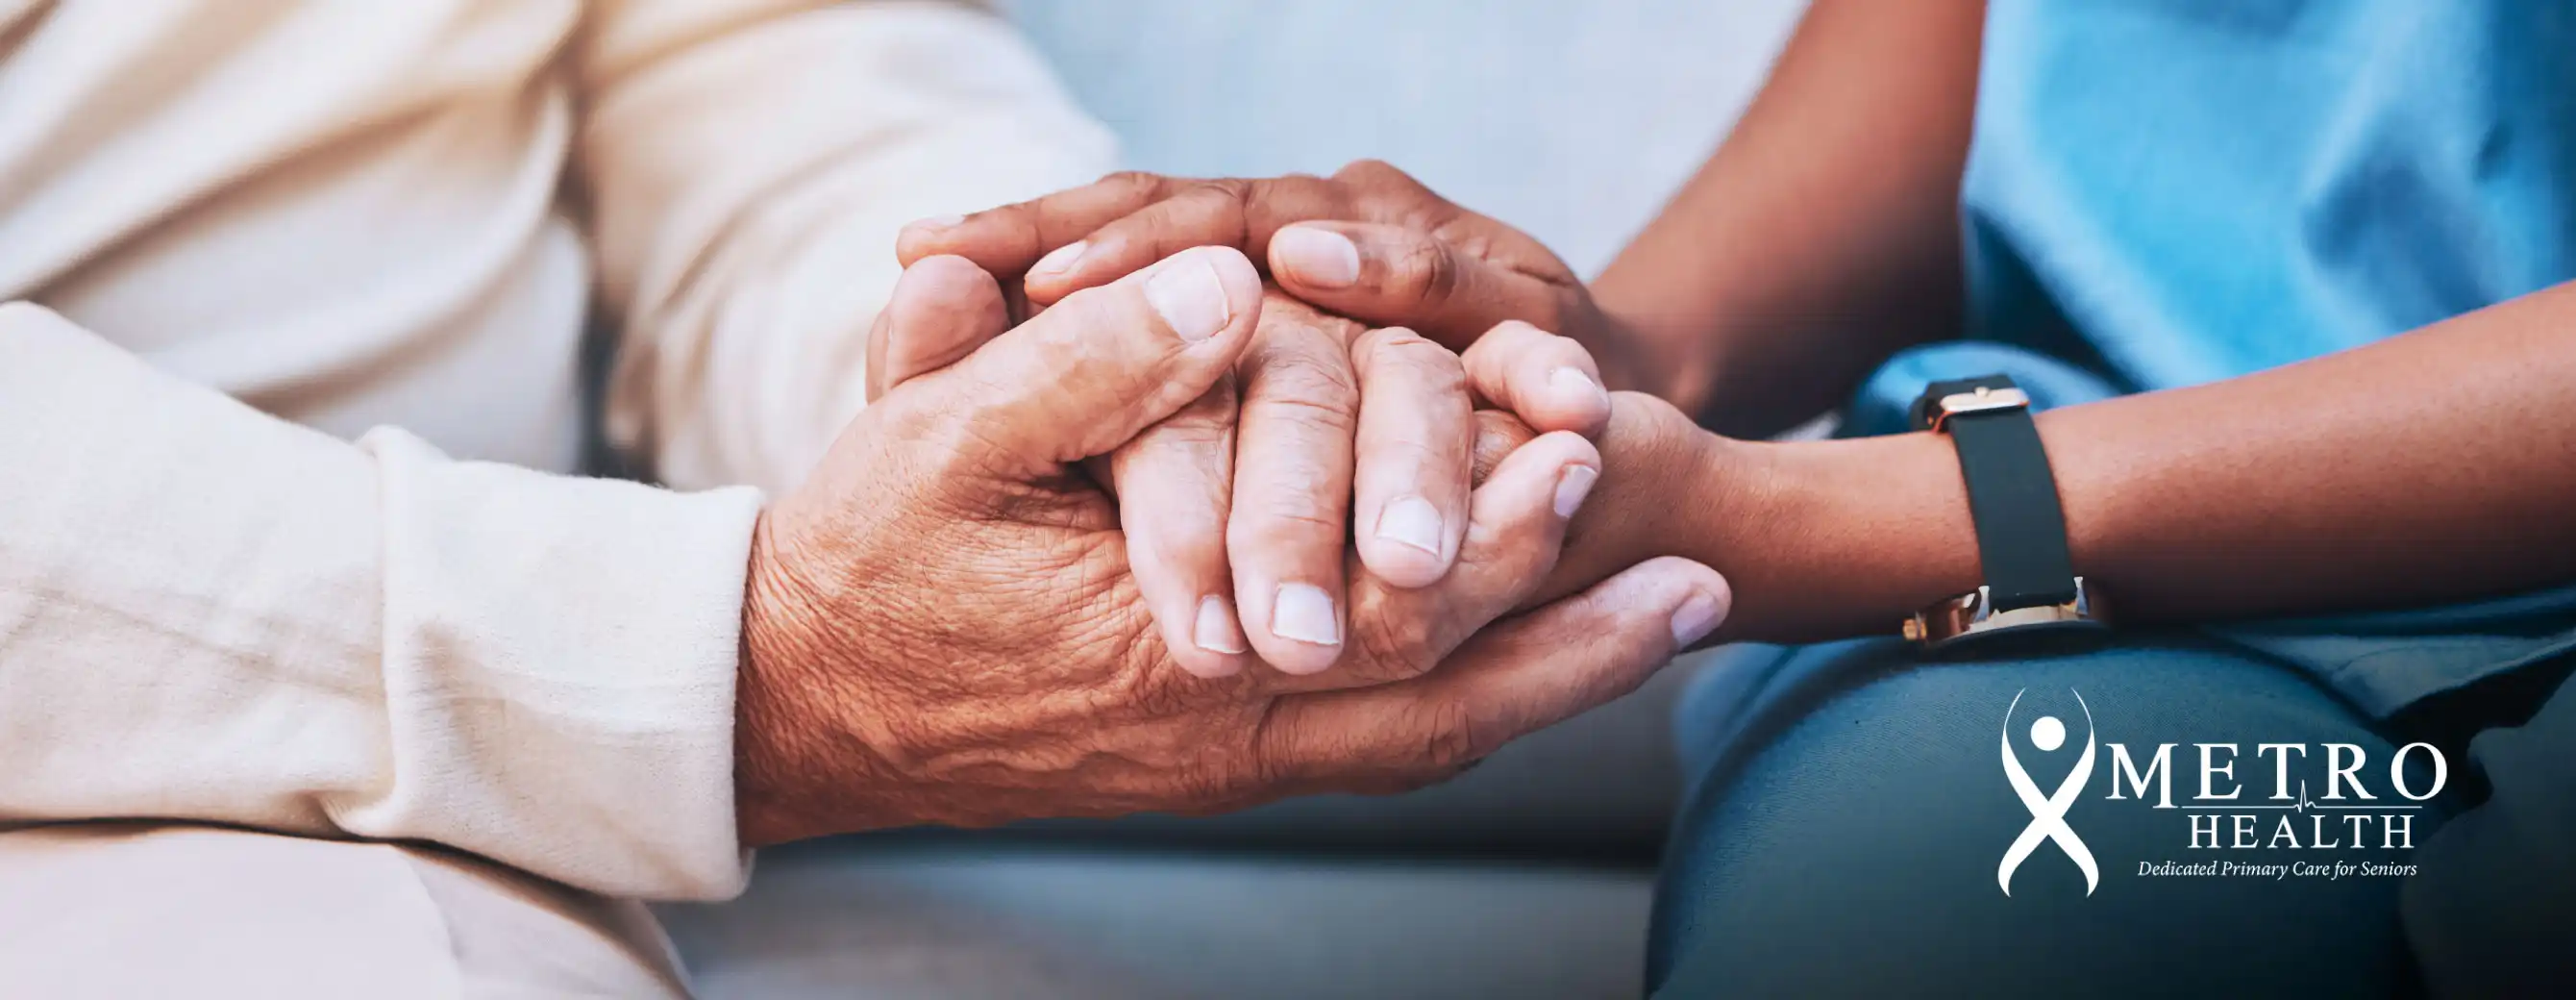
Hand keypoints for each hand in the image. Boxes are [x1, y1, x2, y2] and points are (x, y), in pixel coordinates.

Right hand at [735, 248, 1730, 844]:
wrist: (799, 701)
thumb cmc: (867, 563)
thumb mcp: (942, 440)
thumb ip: (1086, 368)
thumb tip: (1232, 298)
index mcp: (1169, 654)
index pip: (1375, 619)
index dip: (1497, 548)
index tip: (1587, 467)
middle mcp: (1221, 730)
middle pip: (1443, 707)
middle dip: (1575, 641)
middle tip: (1695, 581)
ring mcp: (1224, 756)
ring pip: (1422, 733)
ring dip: (1549, 677)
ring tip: (1665, 619)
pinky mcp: (1216, 751)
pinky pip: (1374, 736)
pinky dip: (1469, 692)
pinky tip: (1534, 647)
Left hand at [896, 160, 1699, 408]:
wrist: (1553, 468)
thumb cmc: (1326, 467)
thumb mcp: (1175, 437)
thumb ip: (1038, 367)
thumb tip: (914, 275)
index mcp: (1232, 260)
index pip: (1119, 226)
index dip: (1027, 235)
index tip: (921, 250)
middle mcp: (1320, 234)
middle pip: (1221, 219)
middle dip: (1139, 255)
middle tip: (1047, 283)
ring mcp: (1424, 260)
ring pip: (1352, 243)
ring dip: (1311, 266)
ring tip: (1258, 273)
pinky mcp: (1531, 318)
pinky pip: (1497, 315)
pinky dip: (1457, 309)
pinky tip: (1371, 294)